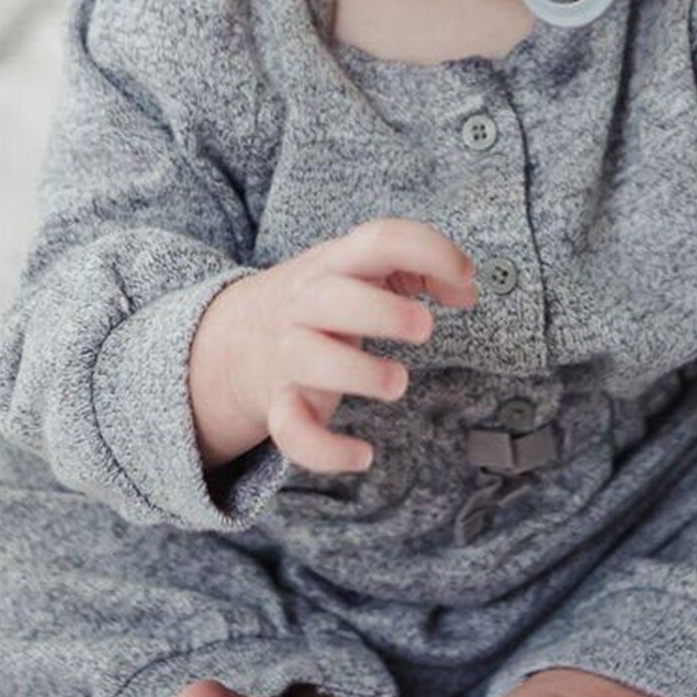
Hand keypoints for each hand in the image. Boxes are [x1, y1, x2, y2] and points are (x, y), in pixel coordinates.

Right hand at [191, 218, 477, 474]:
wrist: (231, 338)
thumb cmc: (323, 301)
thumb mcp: (362, 270)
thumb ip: (419, 268)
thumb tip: (465, 290)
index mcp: (336, 265)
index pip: (379, 240)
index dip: (427, 250)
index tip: (464, 275)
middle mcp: (307, 305)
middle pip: (331, 298)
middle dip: (383, 312)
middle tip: (426, 328)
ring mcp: (289, 355)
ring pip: (308, 359)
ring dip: (359, 373)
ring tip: (398, 382)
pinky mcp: (281, 404)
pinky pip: (292, 431)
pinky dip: (325, 450)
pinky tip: (363, 456)